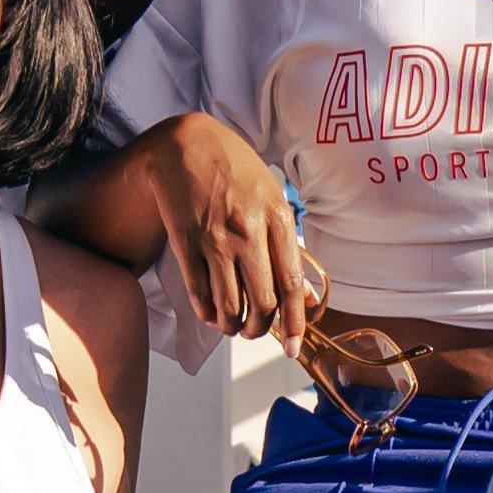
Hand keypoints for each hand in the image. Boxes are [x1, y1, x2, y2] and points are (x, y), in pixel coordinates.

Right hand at [142, 117, 320, 354]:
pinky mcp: (186, 240)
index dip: (294, 323)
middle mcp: (249, 231)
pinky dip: (206, 312)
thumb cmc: (236, 170)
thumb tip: (307, 295)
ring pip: (229, 303)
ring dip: (232, 326)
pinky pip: (198, 291)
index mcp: (277, 218)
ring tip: (233, 327)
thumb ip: (289, 248)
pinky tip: (211, 315)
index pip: (291, 284)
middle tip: (255, 332)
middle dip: (260, 329)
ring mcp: (215, 237)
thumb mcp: (273, 198)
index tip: (293, 349)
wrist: (186, 143)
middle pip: (262, 301)